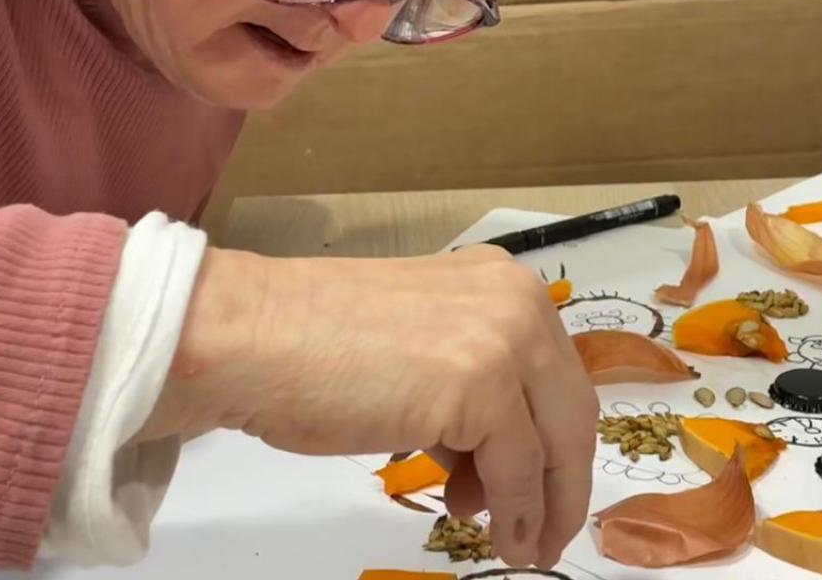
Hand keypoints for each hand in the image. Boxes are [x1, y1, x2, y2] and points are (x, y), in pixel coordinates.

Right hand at [142, 244, 596, 567]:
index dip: (558, 444)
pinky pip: (518, 470)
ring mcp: (502, 339)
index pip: (557, 375)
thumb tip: (495, 459)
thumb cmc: (308, 347)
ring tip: (512, 540)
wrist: (251, 339)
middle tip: (545, 531)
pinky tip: (504, 539)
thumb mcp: (417, 354)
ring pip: (552, 445)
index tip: (550, 489)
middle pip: (570, 411)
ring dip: (542, 506)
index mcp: (500, 283)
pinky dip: (518, 513)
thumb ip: (469, 387)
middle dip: (563, 483)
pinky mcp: (481, 385)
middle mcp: (515, 300)